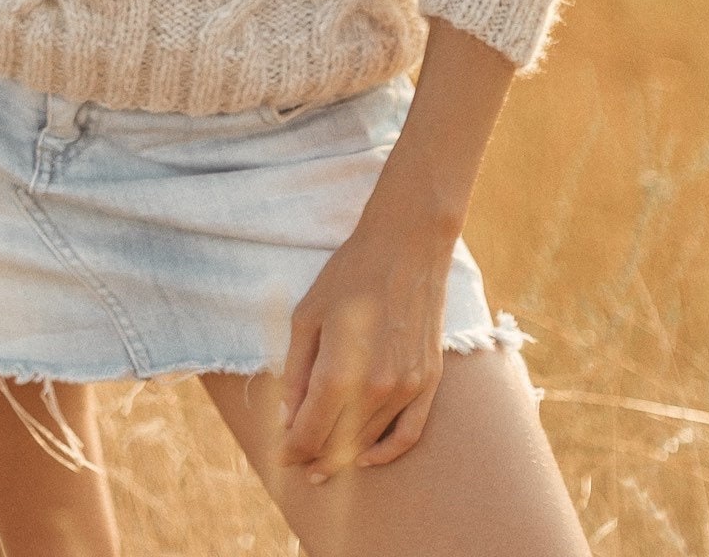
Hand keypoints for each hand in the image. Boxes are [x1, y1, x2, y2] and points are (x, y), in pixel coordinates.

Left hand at [277, 218, 452, 480]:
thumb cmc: (349, 275)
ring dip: (344, 456)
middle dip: (313, 456)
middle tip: (298, 462)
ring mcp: (407, 387)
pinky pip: (409, 434)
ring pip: (370, 441)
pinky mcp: (429, 381)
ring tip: (323, 463)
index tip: (279, 456)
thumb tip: (288, 416)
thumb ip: (296, 371)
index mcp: (340, 371)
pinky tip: (367, 458)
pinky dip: (386, 452)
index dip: (291, 450)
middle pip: (339, 444)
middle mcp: (376, 388)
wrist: (406, 246)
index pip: (310, 433)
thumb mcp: (307, 316)